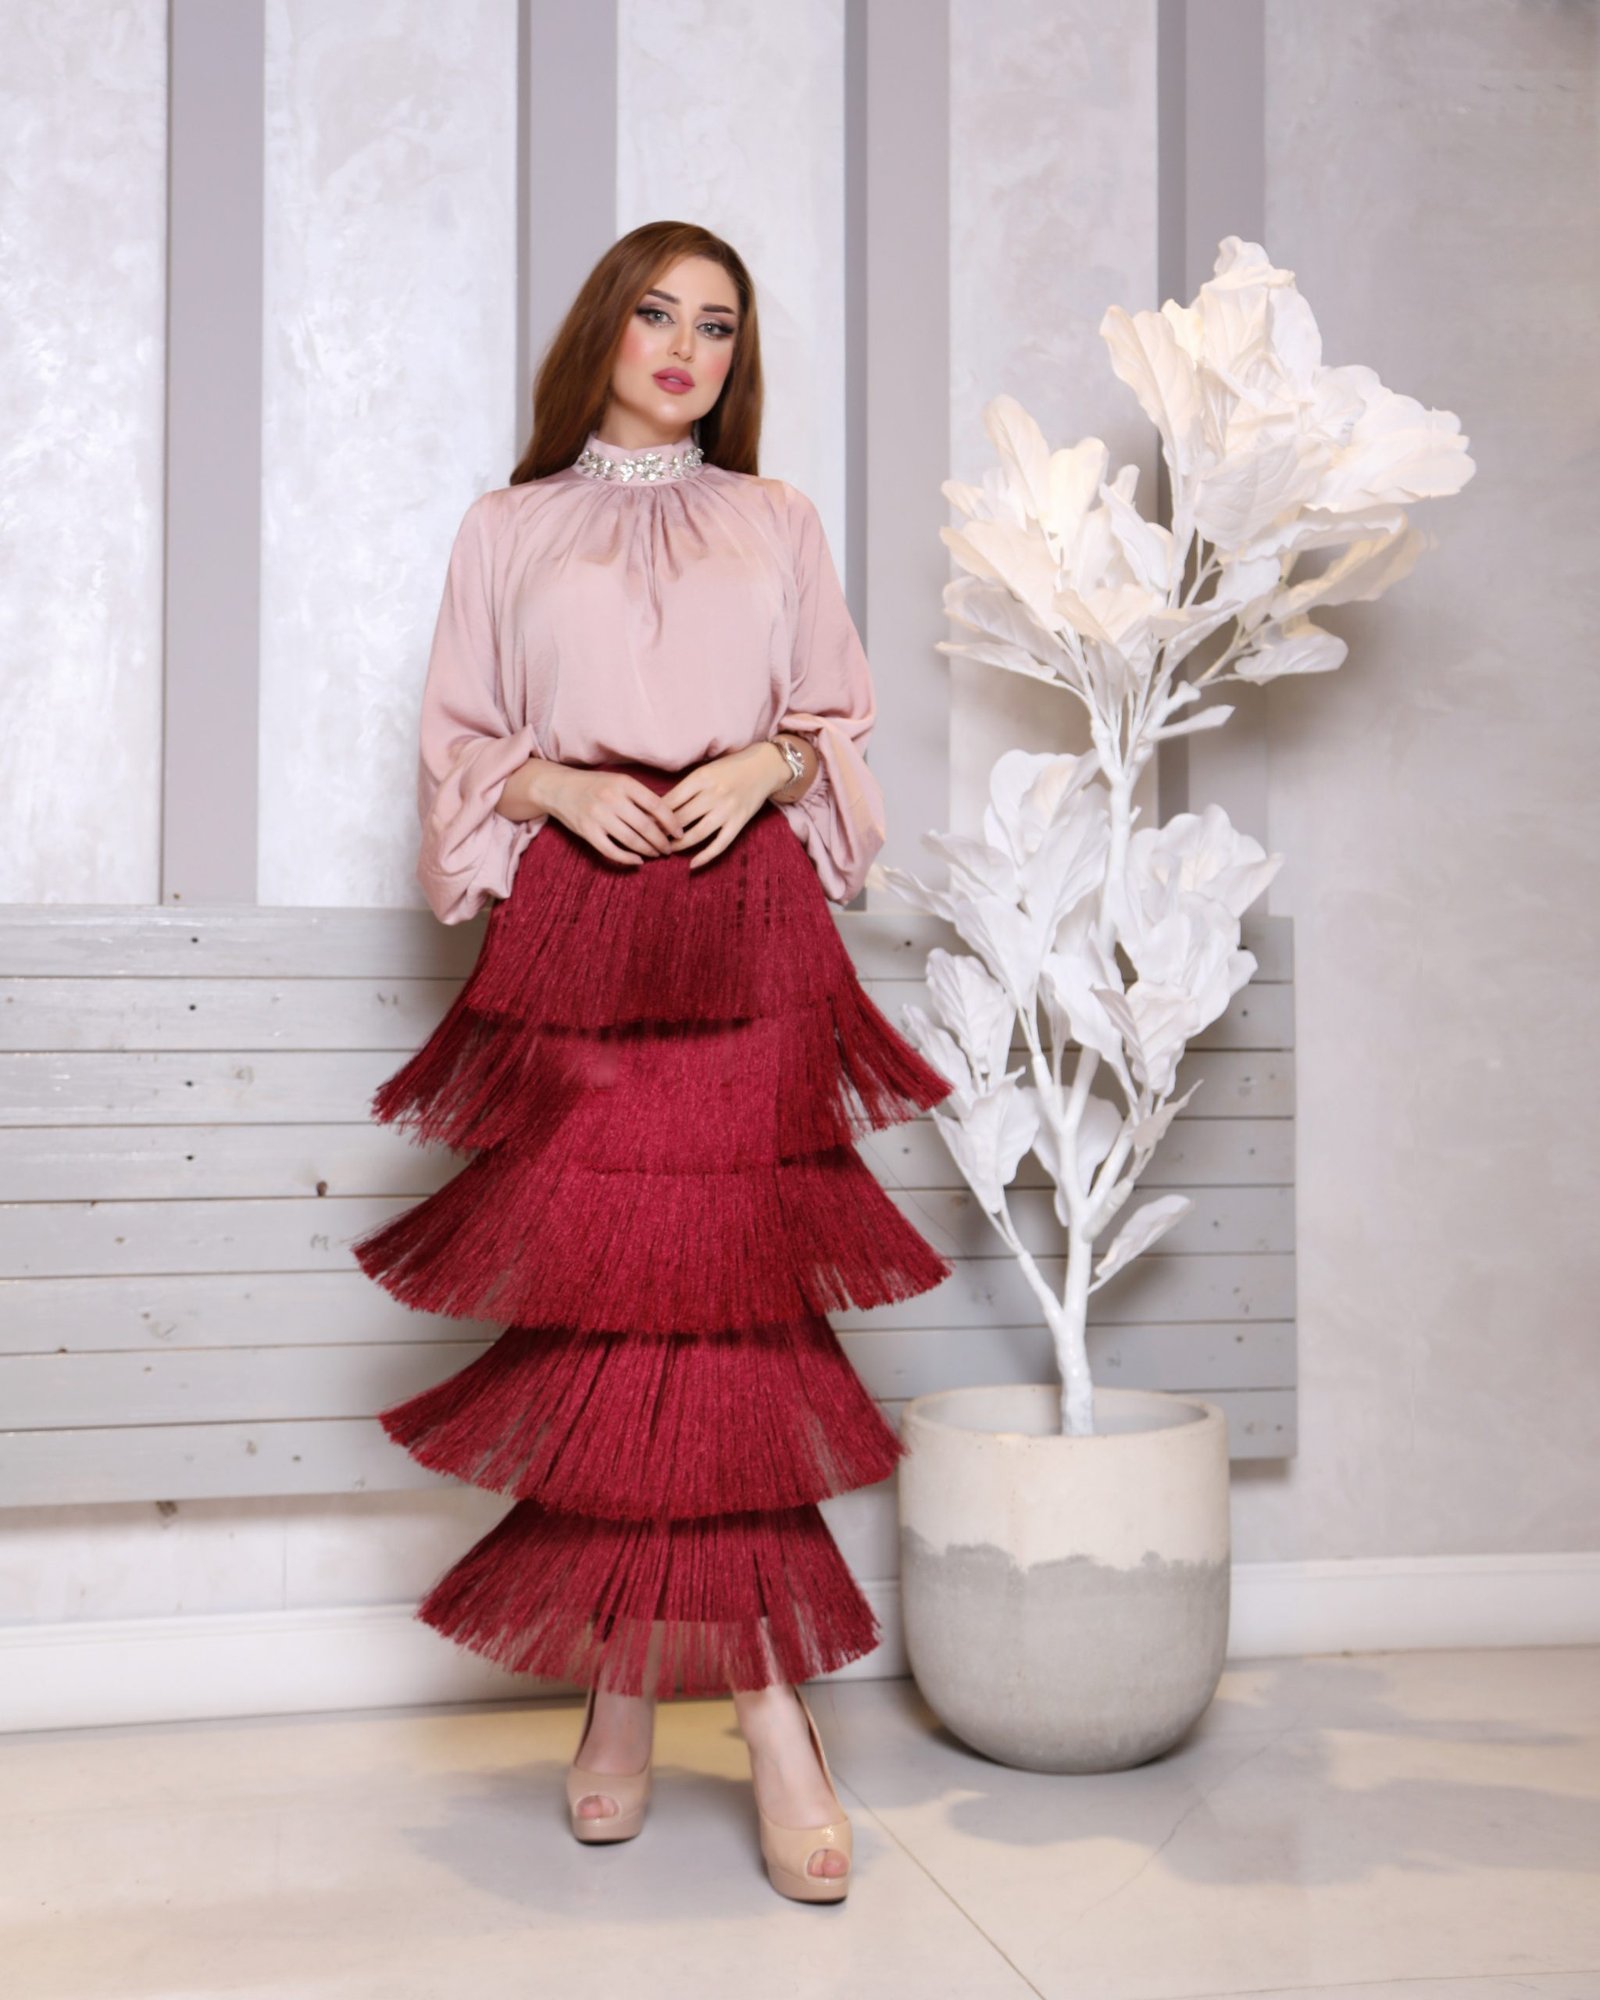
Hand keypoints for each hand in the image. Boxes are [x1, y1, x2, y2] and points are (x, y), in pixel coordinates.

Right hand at [513, 759, 684, 867]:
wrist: (558, 787)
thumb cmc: (595, 785)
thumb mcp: (618, 781)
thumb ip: (640, 796)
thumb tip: (668, 817)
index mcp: (624, 783)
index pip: (656, 805)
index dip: (672, 822)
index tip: (680, 833)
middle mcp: (612, 798)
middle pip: (646, 826)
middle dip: (662, 842)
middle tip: (670, 849)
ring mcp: (598, 816)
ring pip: (632, 840)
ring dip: (649, 850)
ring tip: (657, 854)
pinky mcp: (587, 832)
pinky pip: (612, 850)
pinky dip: (628, 858)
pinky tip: (638, 861)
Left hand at [659, 744, 789, 870]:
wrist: (763, 767)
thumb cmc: (729, 768)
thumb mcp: (705, 770)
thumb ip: (686, 787)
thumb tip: (659, 807)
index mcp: (701, 778)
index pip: (670, 801)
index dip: (654, 815)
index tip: (643, 823)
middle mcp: (713, 794)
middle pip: (680, 819)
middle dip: (662, 832)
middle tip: (650, 840)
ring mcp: (727, 810)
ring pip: (697, 834)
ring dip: (679, 845)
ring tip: (667, 850)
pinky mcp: (739, 822)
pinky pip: (720, 844)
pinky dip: (705, 856)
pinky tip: (692, 865)